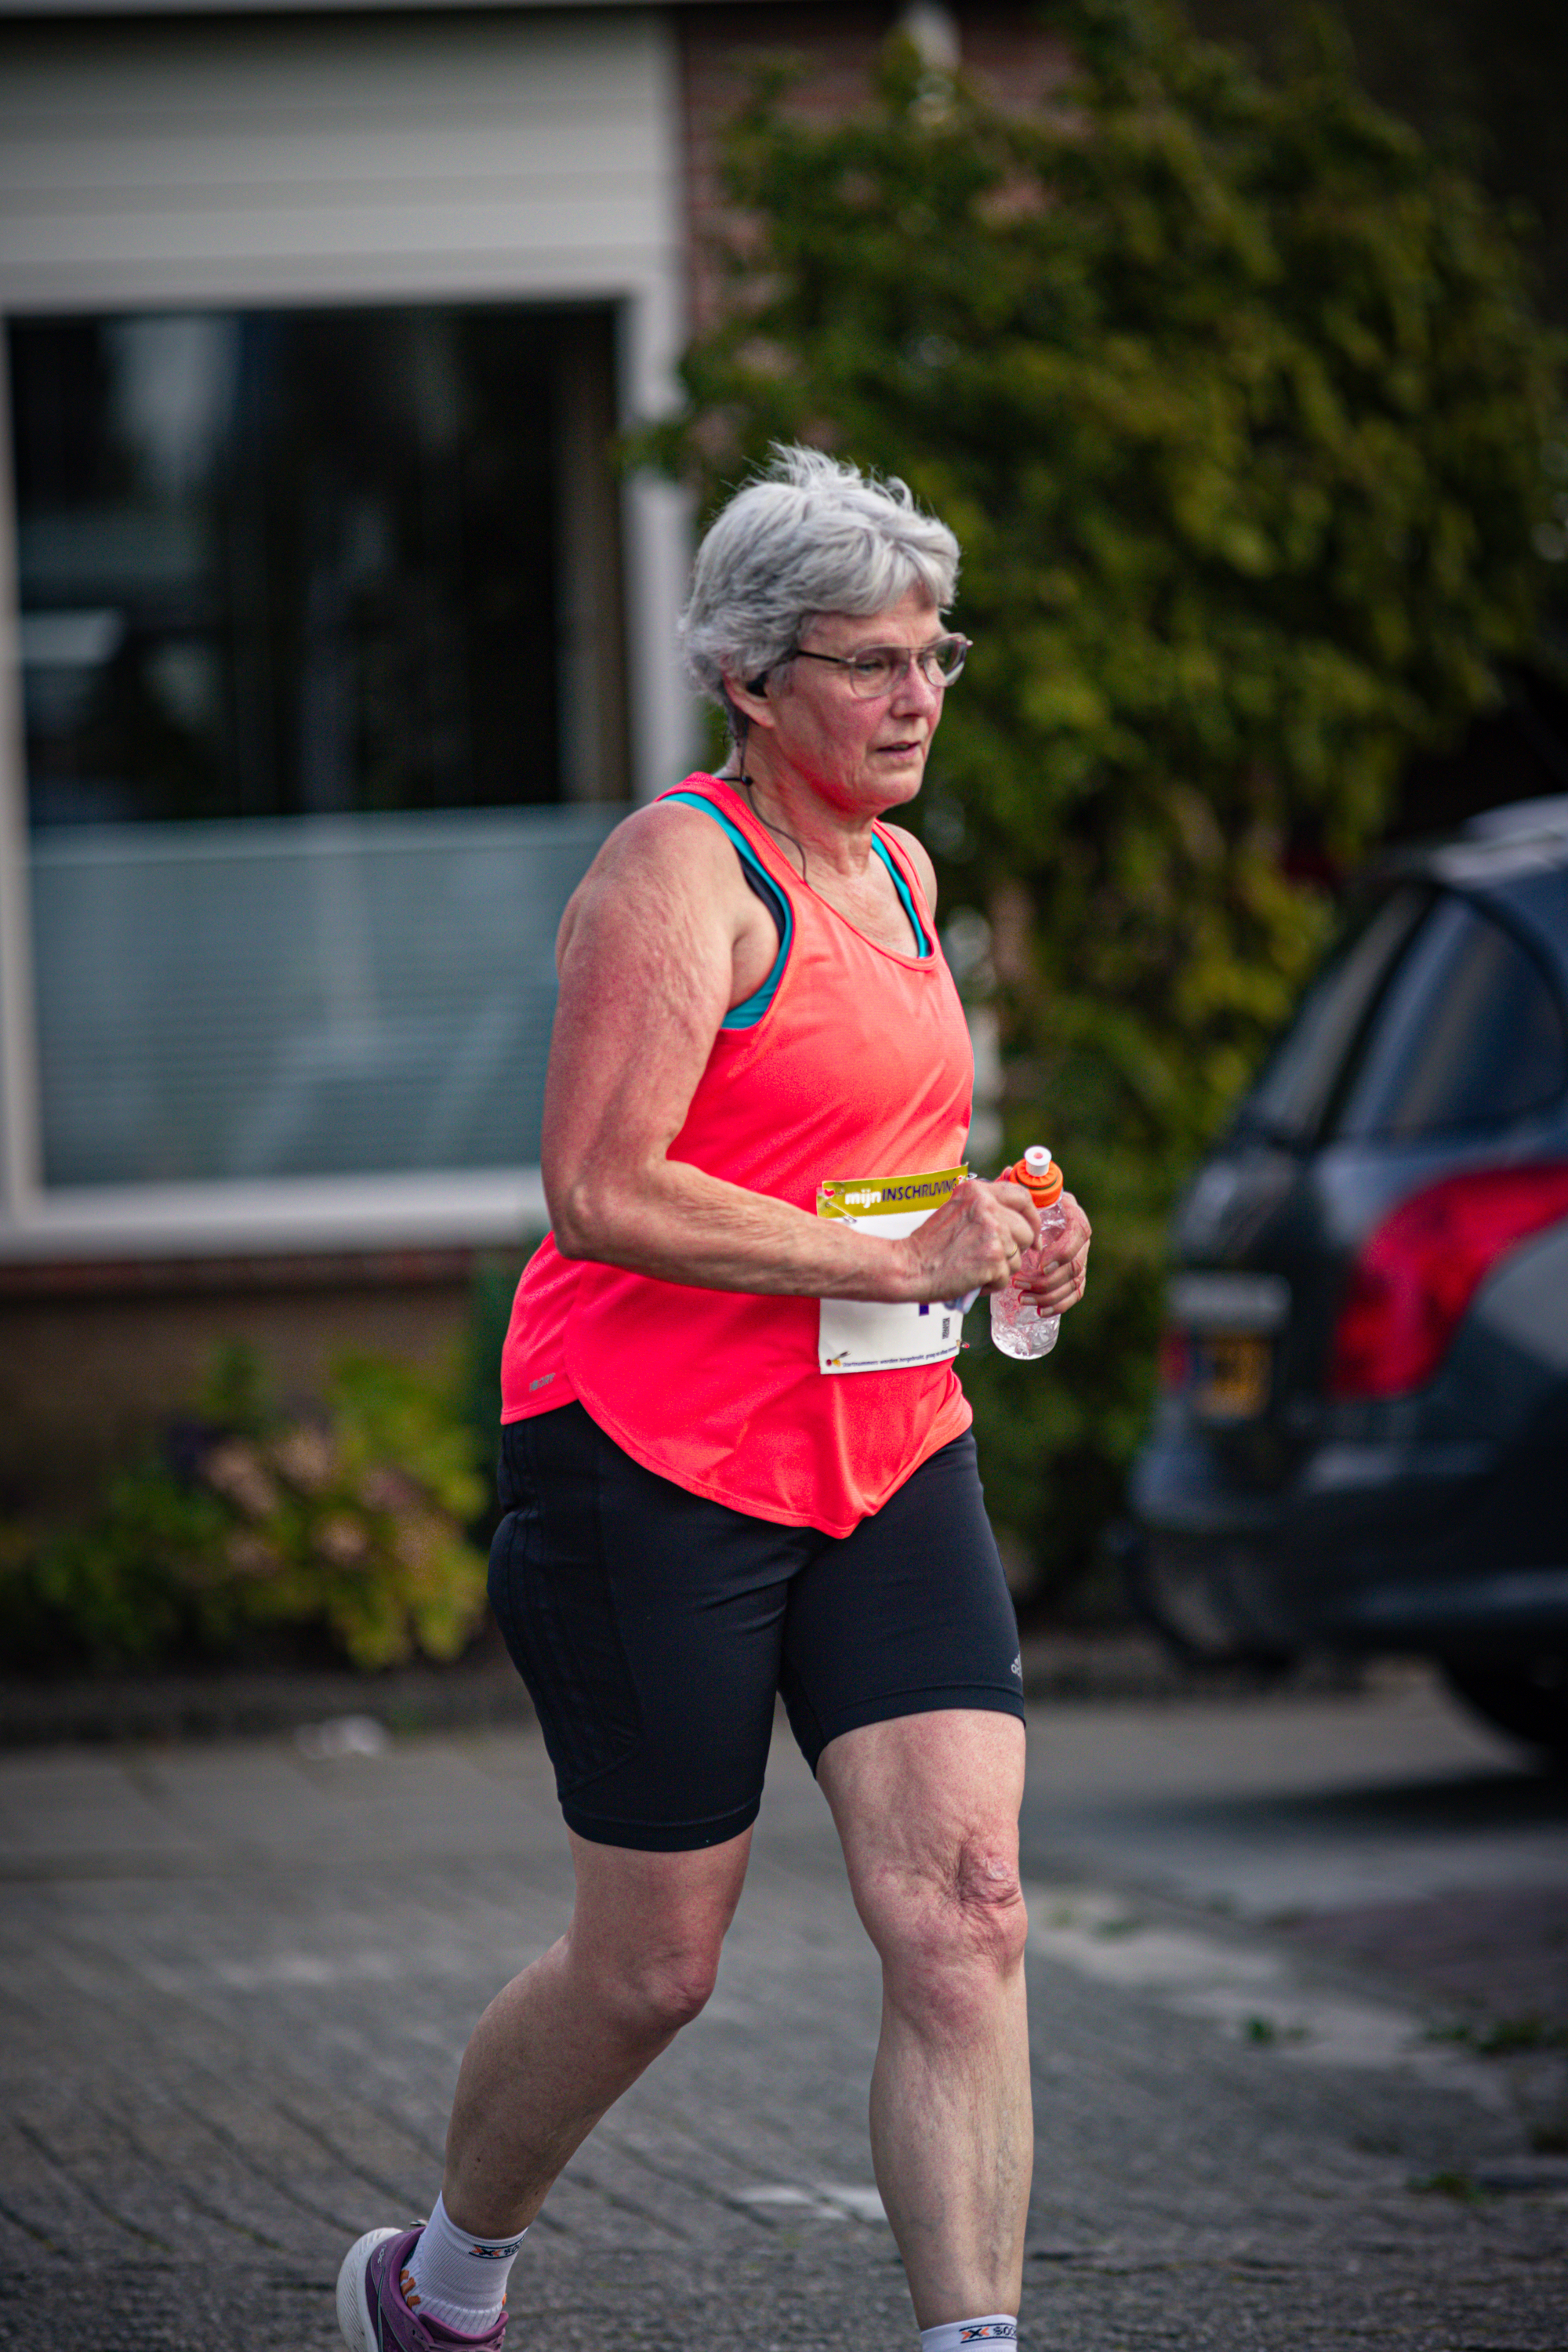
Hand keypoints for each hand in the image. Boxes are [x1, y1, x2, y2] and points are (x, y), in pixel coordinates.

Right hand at [896, 1177, 1039, 1303]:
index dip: (1032, 1216)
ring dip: (1000, 1269)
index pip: (1021, 1196)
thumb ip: (983, 1209)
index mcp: (977, 1192)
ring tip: (974, 1268)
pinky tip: (971, 1279)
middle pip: (1026, 1230)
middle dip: (1016, 1249)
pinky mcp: (993, 1258)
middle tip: (996, 1259)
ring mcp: (993, 1232)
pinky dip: (990, 1284)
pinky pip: (1006, 1277)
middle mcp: (987, 1207)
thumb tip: (1014, 1214)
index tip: (1031, 1231)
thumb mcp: (956, 1211)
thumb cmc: (929, 1246)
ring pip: (1018, 1257)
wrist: (909, 1266)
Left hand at [1015, 1190, 1091, 1314]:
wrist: (1020, 1227)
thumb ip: (1011, 1186)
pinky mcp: (1074, 1277)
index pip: (1080, 1232)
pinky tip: (1039, 1312)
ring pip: (1074, 1282)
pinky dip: (1058, 1306)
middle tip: (1020, 1283)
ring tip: (1023, 1297)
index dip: (1063, 1250)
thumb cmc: (1016, 1209)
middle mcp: (1079, 1238)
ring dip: (1048, 1294)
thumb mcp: (1014, 1197)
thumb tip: (1007, 1171)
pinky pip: (1074, 1295)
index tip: (1041, 1262)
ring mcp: (1079, 1258)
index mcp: (1070, 1214)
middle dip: (1047, 1279)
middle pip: (1075, 1264)